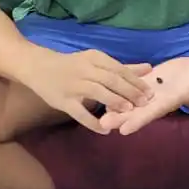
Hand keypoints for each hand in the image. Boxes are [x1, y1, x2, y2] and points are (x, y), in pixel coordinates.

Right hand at [21, 49, 154, 133]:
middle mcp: (84, 70)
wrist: (37, 66)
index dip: (136, 81)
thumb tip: (149, 69)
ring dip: (115, 102)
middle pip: (111, 80)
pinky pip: (79, 113)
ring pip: (97, 93)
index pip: (119, 69)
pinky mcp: (63, 101)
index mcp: (94, 58)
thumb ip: (122, 68)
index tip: (150, 92)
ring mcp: (73, 86)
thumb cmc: (73, 65)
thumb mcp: (97, 61)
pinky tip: (105, 130)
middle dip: (130, 92)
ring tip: (129, 111)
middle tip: (145, 103)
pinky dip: (93, 122)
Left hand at [97, 55, 188, 135]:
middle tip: (102, 123)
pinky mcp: (148, 81)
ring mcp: (151, 92)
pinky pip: (131, 87)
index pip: (153, 113)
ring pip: (131, 101)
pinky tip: (103, 91)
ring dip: (115, 106)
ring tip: (96, 112)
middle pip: (137, 111)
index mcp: (170, 101)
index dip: (139, 120)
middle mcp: (158, 100)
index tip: (124, 130)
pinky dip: (118, 90)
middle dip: (121, 117)